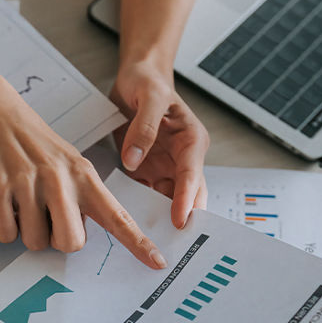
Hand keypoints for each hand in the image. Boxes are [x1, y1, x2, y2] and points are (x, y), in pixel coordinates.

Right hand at [0, 48, 166, 268]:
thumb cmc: (35, 143)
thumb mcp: (70, 163)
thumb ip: (81, 198)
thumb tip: (77, 236)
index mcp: (84, 175)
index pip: (117, 216)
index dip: (138, 243)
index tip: (158, 263)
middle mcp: (60, 180)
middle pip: (70, 243)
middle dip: (56, 240)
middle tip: (47, 218)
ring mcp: (28, 184)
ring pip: (34, 241)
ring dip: (27, 232)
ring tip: (22, 203)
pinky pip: (6, 233)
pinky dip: (5, 228)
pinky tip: (5, 203)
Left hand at [110, 59, 209, 228]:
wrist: (137, 76)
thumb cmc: (148, 82)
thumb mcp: (149, 97)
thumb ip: (144, 129)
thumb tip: (134, 161)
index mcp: (191, 140)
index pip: (191, 175)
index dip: (186, 199)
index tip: (180, 221)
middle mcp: (182, 158)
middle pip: (186, 195)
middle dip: (181, 219)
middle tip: (172, 246)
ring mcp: (166, 166)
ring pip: (166, 200)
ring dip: (160, 219)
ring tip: (151, 244)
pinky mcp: (148, 169)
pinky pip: (146, 193)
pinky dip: (140, 210)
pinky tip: (130, 226)